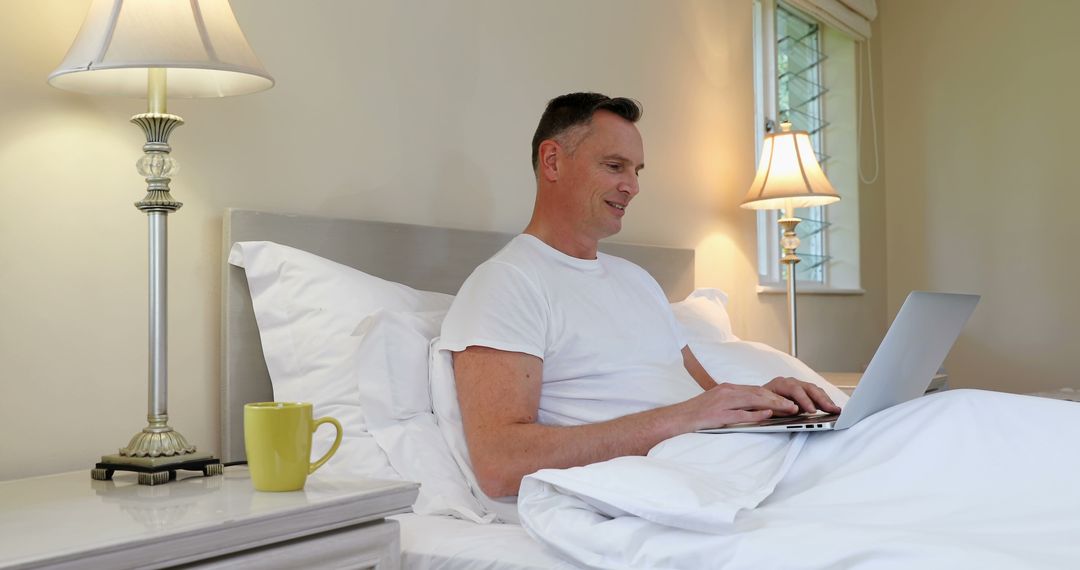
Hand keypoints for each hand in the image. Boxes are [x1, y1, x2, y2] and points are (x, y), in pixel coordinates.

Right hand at [678, 382, 801, 429]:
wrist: (677, 417)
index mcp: (727, 389)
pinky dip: (755, 413)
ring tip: (789, 409)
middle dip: (779, 399)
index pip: (756, 390)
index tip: (788, 401)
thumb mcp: (718, 404)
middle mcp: (727, 392)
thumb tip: (758, 411)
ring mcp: (722, 402)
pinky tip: (767, 414)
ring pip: (753, 400)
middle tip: (795, 405)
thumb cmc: (697, 414)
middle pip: (758, 393)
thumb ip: (736, 405)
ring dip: (774, 404)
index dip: (774, 395)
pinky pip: (740, 413)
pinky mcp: (718, 414)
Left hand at [762, 377, 841, 415]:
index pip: (795, 389)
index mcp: (781, 383)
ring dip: (826, 400)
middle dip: (822, 399)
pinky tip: (831, 408)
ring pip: (815, 390)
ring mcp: (798, 386)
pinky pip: (816, 394)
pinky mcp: (803, 393)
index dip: (805, 400)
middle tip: (831, 410)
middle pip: (809, 388)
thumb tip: (794, 408)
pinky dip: (824, 401)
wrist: (758, 399)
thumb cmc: (761, 402)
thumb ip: (780, 406)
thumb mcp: (766, 405)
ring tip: (835, 410)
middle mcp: (791, 382)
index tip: (812, 411)